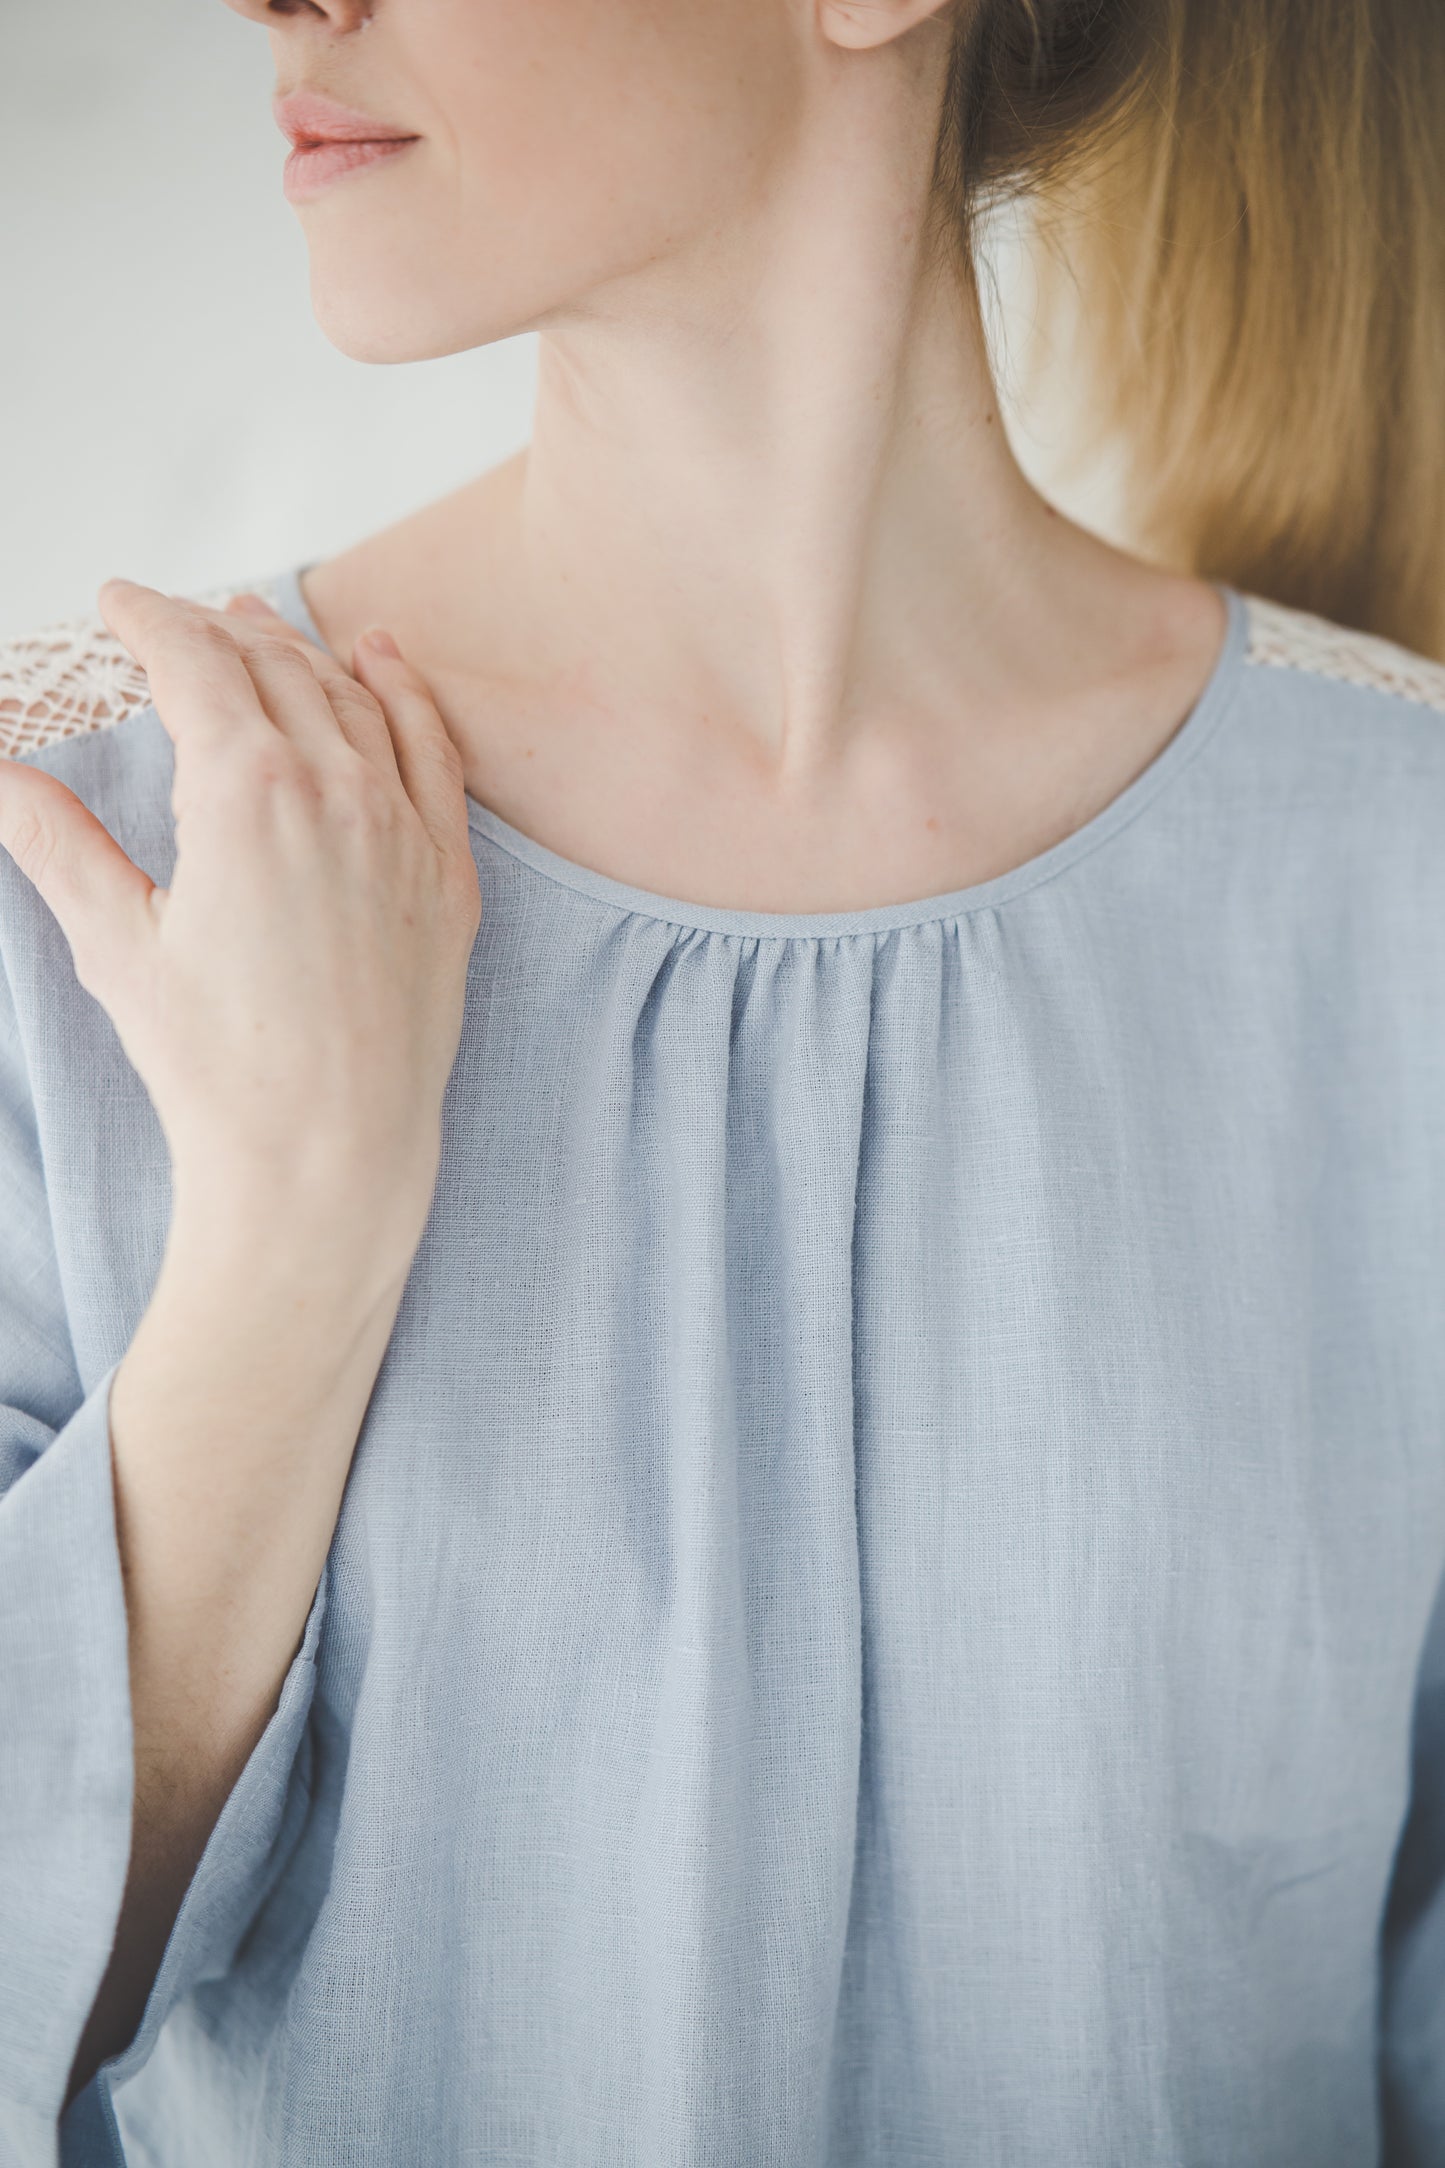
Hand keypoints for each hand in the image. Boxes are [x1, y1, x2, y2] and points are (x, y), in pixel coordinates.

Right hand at [0, 581, 481, 1254]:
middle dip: (215, 629)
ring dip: (299, 651)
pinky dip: (405, 692)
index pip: (194, 662)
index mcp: (246, 791)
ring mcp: (405, 828)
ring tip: (258, 624)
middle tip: (174, 621)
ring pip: (352, 697)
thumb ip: (57, 842)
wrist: (328, 1156)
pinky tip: (384, 659)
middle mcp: (338, 789)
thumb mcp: (117, 944)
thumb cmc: (217, 1066)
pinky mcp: (448, 874)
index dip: (149, 618)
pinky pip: (434, 751)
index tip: (118, 602)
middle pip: (272, 667)